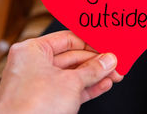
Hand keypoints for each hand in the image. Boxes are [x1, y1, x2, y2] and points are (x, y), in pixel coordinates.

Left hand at [0, 31, 122, 113]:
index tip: (107, 46)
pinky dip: (87, 88)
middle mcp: (33, 65)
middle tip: (115, 63)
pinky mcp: (44, 102)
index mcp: (32, 51)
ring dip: (95, 75)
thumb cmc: (31, 108)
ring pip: (73, 75)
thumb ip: (93, 69)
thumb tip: (108, 60)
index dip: (90, 42)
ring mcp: (38, 85)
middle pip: (72, 57)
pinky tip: (104, 85)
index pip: (67, 39)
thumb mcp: (71, 82)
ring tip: (114, 74)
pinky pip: (70, 90)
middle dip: (96, 62)